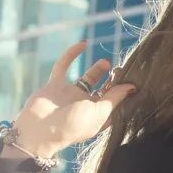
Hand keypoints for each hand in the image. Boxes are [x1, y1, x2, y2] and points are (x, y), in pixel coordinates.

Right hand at [10, 39, 136, 155]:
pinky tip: (83, 44)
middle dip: (111, 80)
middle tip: (120, 69)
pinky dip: (72, 54)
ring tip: (106, 63)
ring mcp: (69, 95)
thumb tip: (132, 87)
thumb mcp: (99, 112)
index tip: (133, 81)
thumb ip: (114, 98)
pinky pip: (64, 66)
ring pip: (86, 79)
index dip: (122, 92)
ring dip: (96, 70)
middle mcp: (83, 106)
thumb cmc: (72, 125)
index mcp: (96, 117)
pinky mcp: (55, 85)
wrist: (39, 129)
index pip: (113, 103)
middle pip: (101, 90)